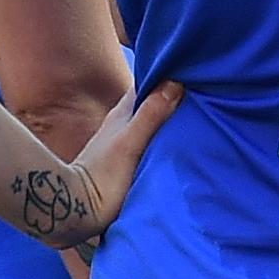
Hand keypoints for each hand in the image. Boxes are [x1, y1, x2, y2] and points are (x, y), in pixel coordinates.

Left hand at [7, 80, 180, 252]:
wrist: (78, 211)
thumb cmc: (101, 176)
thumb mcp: (129, 143)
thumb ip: (150, 115)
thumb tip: (175, 83)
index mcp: (122, 115)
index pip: (145, 85)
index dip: (164, 74)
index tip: (189, 68)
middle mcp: (122, 126)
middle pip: (149, 102)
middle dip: (170, 95)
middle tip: (200, 89)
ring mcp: (123, 145)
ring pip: (150, 122)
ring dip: (168, 117)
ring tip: (196, 114)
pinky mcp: (126, 164)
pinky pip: (151, 142)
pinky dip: (164, 138)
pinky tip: (177, 144)